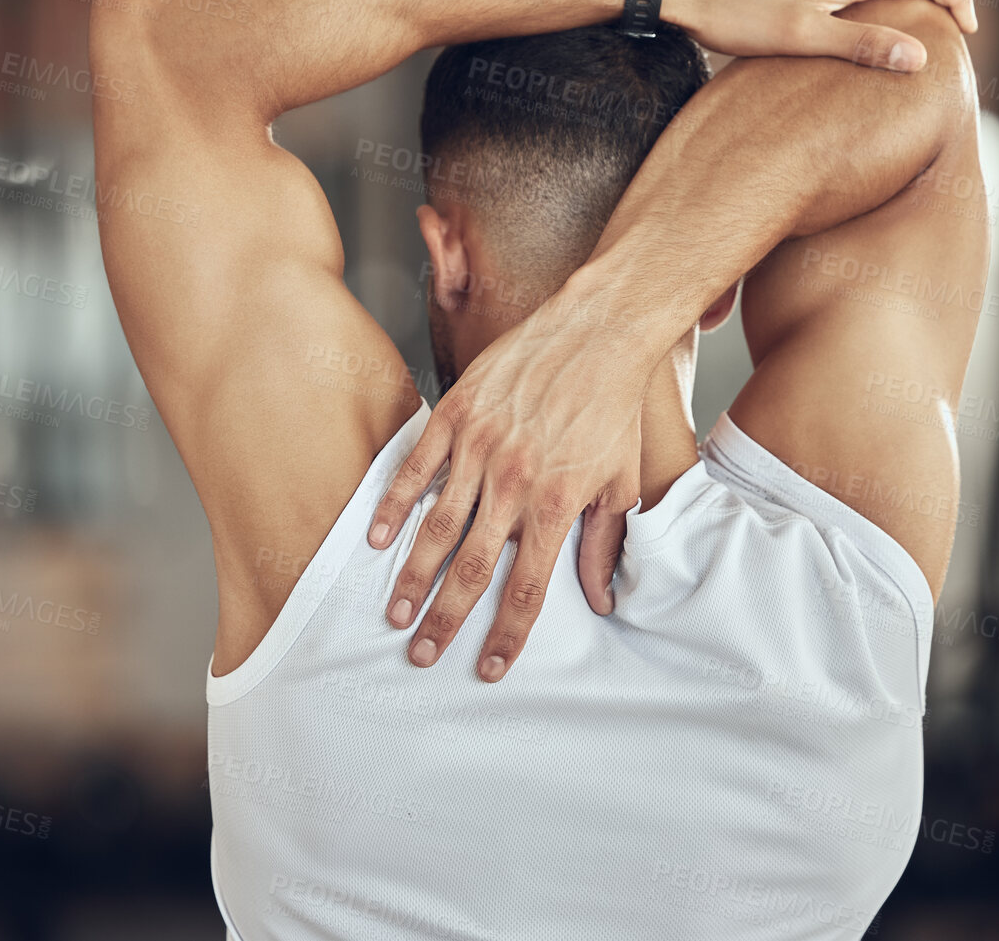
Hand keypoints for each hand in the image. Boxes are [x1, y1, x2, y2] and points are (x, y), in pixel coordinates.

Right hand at [366, 289, 654, 681]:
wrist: (596, 331)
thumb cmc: (611, 408)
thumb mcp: (620, 483)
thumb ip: (604, 545)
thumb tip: (602, 601)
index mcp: (557, 503)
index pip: (526, 588)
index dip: (505, 634)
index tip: (488, 668)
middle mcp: (513, 481)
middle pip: (472, 567)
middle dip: (444, 618)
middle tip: (421, 654)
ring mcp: (480, 446)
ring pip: (438, 524)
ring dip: (414, 574)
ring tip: (395, 611)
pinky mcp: (455, 414)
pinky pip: (417, 468)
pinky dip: (395, 505)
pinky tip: (378, 539)